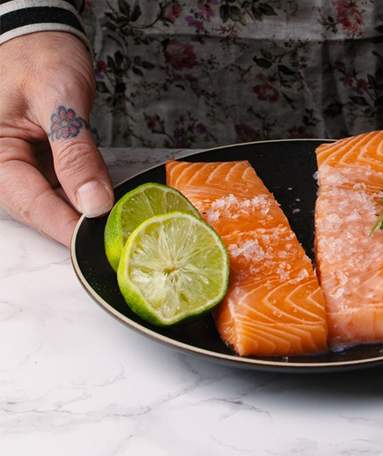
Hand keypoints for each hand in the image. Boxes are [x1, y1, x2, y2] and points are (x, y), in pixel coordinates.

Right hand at [0, 32, 112, 245]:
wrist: (39, 32)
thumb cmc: (38, 53)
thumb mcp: (59, 100)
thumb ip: (76, 154)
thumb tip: (94, 202)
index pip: (31, 204)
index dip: (66, 227)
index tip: (98, 242)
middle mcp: (2, 164)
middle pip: (41, 208)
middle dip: (78, 222)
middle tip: (117, 235)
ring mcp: (21, 164)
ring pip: (54, 201)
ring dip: (84, 208)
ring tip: (118, 217)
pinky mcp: (40, 161)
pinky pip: (63, 186)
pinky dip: (86, 191)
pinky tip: (109, 196)